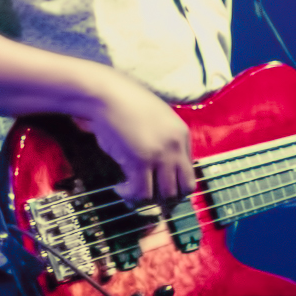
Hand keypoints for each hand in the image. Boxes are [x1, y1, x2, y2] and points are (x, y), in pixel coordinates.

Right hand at [75, 70, 196, 203]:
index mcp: (181, 134)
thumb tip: (152, 165)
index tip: (156, 187)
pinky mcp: (141, 160)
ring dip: (149, 201)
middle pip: (184, 188)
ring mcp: (160, 154)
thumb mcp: (151, 120)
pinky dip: (131, 196)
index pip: (188, 171)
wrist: (106, 94)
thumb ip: (158, 140)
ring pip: (166, 195)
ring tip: (130, 194)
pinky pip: (143, 193)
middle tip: (148, 200)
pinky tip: (119, 189)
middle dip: (167, 200)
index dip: (173, 185)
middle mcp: (176, 146)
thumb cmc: (123, 103)